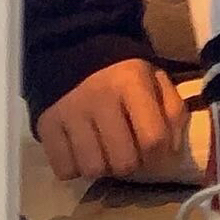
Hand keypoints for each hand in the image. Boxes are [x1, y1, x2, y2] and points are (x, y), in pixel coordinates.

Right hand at [37, 58, 187, 182]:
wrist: (76, 49)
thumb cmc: (123, 71)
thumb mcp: (155, 78)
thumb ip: (172, 110)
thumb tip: (173, 150)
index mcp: (131, 82)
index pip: (153, 138)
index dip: (160, 153)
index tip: (155, 150)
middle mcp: (100, 98)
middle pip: (123, 162)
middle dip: (131, 163)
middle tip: (127, 150)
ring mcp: (70, 113)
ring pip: (93, 169)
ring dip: (103, 167)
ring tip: (104, 150)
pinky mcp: (46, 125)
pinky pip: (65, 170)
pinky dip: (76, 168)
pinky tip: (82, 150)